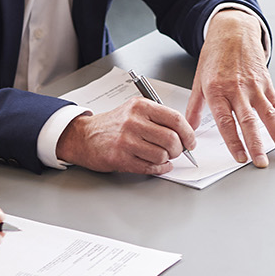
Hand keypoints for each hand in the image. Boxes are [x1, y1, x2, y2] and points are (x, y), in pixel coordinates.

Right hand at [56, 99, 196, 173]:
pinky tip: (158, 165)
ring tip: (162, 157)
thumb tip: (184, 133)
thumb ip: (158, 118)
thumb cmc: (113, 125)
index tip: (191, 142)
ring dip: (167, 160)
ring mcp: (126, 141)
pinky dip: (159, 169)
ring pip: (162, 155)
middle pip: (172, 139)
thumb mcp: (134, 111)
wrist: (84, 136)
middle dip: (179, 149)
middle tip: (176, 151)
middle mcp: (134, 121)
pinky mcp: (121, 158)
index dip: (188, 134)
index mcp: (141, 106)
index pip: (176, 119)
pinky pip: (150, 167)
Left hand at [188, 11, 274, 166]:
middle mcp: (237, 89)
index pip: (226, 122)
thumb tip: (189, 129)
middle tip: (260, 162)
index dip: (234, 141)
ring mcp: (254, 86)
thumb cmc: (215, 55)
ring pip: (268, 115)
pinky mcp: (266, 82)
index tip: (240, 157)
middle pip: (248, 122)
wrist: (233, 30)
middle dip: (256, 145)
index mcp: (217, 90)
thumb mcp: (199, 80)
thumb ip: (194, 107)